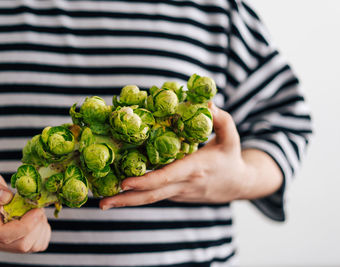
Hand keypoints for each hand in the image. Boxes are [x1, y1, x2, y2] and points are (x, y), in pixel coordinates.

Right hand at [0, 170, 50, 252]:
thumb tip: (5, 198)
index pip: (4, 236)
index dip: (25, 226)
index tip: (36, 210)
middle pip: (20, 244)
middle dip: (36, 226)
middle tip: (38, 207)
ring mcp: (6, 243)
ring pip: (31, 246)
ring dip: (40, 228)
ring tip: (36, 211)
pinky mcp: (17, 243)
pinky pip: (37, 245)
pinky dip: (43, 232)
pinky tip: (38, 219)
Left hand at [100, 104, 252, 208]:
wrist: (238, 184)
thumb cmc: (231, 156)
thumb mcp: (231, 136)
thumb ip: (221, 119)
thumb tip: (206, 102)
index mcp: (194, 169)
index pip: (166, 178)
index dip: (145, 181)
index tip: (124, 182)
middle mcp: (183, 184)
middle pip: (151, 196)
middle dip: (125, 200)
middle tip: (101, 204)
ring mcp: (178, 193)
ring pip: (150, 199)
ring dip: (126, 201)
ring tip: (102, 203)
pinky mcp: (176, 194)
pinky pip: (155, 195)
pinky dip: (136, 195)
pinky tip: (118, 194)